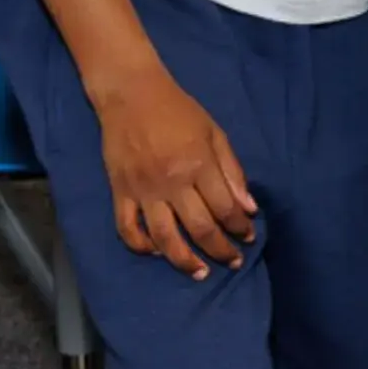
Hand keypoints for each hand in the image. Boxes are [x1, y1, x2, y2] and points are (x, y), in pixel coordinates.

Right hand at [90, 67, 256, 278]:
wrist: (132, 95)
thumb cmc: (179, 111)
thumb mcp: (215, 133)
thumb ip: (232, 171)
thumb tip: (249, 207)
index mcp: (199, 165)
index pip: (225, 208)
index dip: (239, 227)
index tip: (248, 237)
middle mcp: (172, 182)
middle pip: (198, 227)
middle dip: (219, 250)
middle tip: (232, 262)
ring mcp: (143, 190)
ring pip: (164, 237)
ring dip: (183, 260)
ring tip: (199, 273)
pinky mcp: (119, 192)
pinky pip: (127, 228)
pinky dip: (141, 246)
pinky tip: (157, 253)